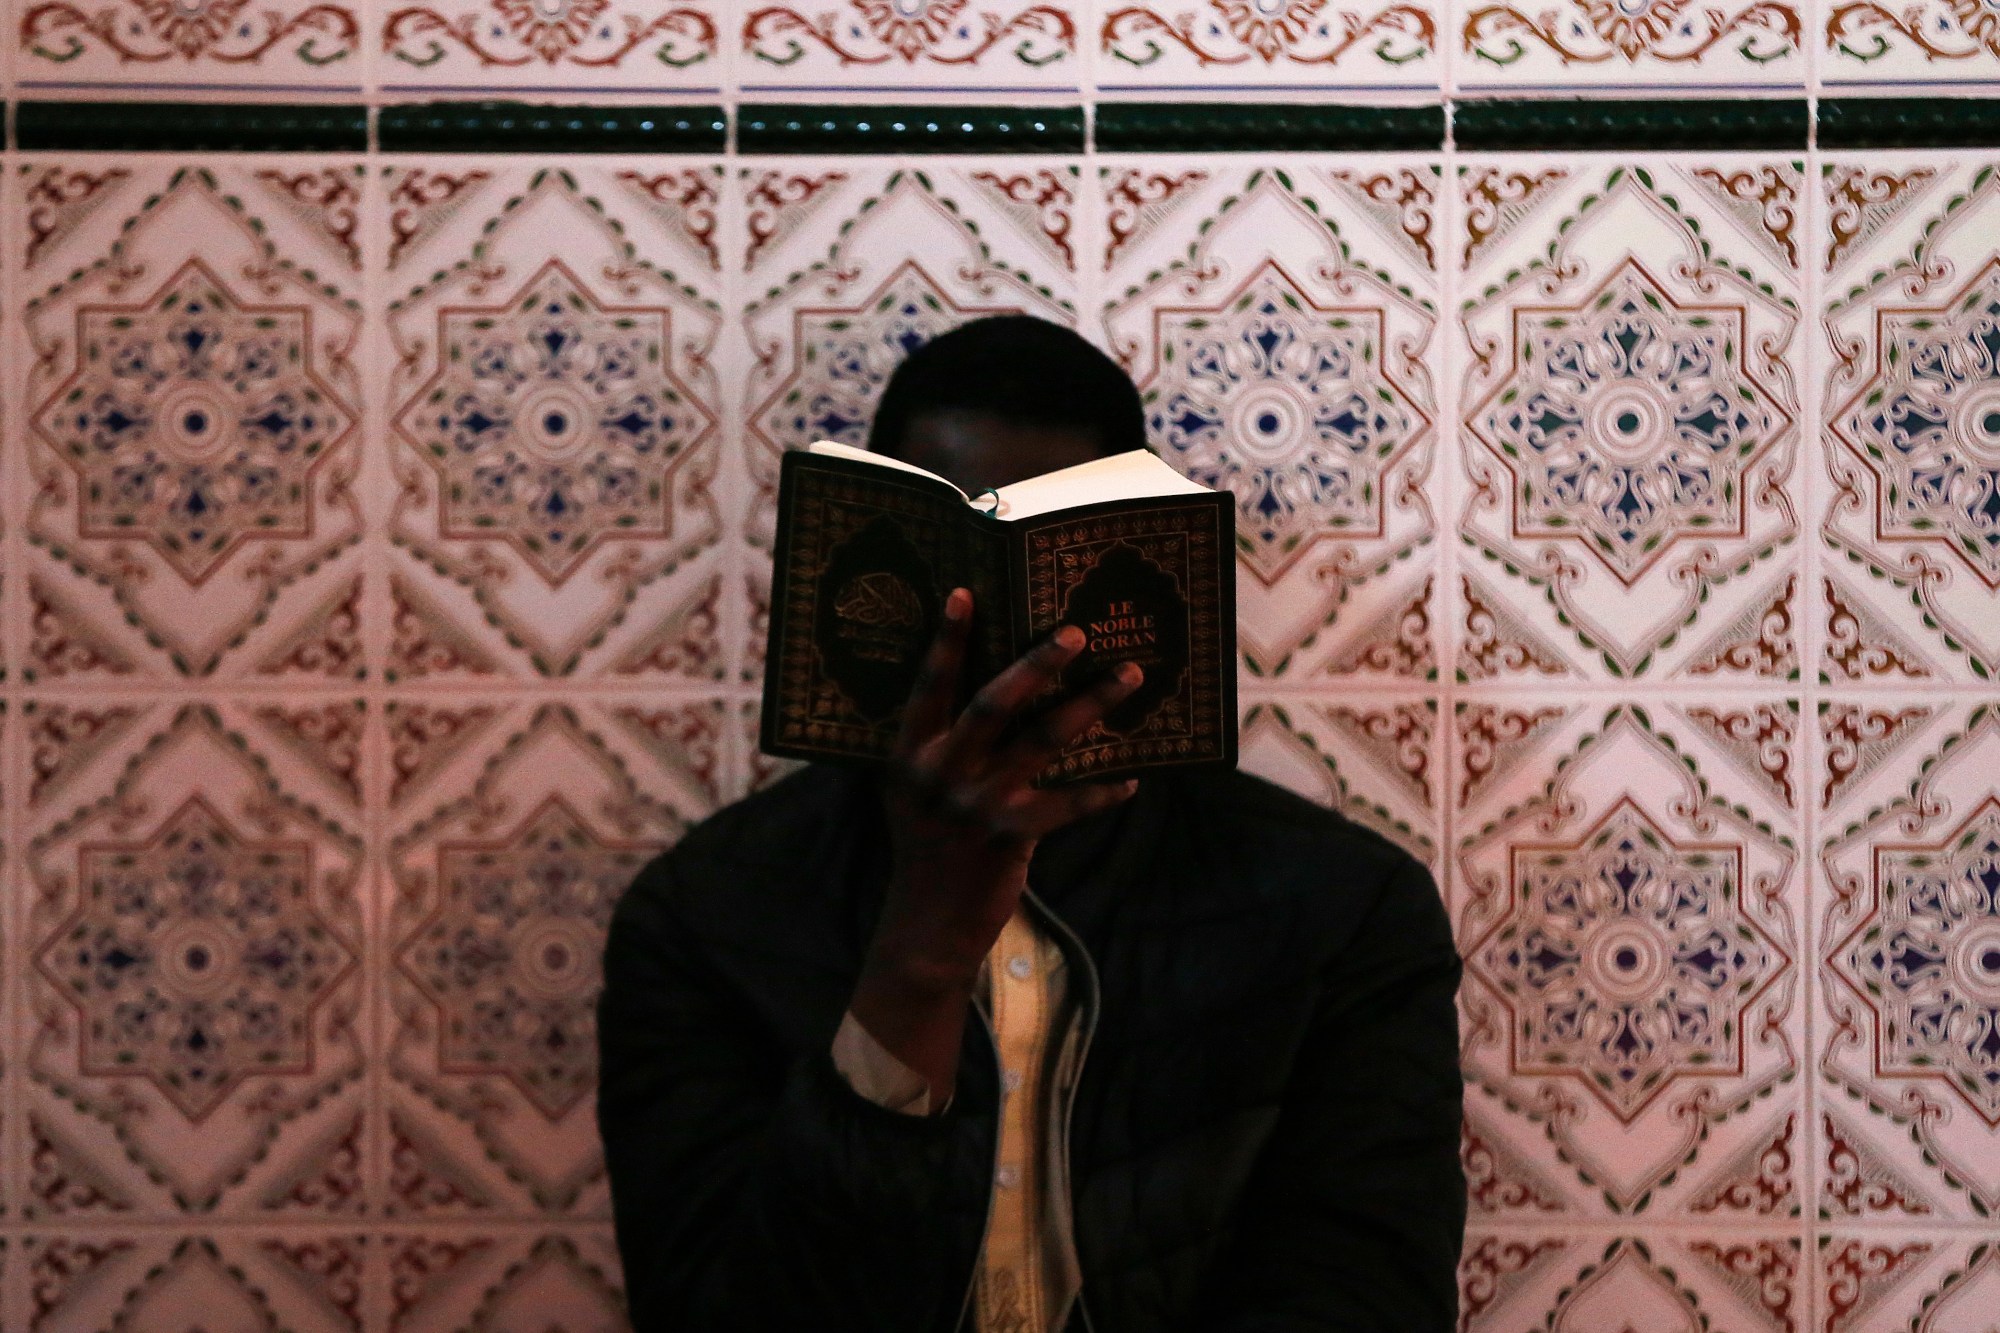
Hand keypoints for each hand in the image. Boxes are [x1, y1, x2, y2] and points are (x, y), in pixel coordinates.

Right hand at [847, 587, 1141, 1105]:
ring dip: (1089, 705)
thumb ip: (942, 747)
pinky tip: (1132, 778)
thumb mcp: (915, 792)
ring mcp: (977, 805)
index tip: (965, 593)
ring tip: (1127, 677)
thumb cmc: (926, 846)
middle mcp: (941, 773)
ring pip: (1043, 742)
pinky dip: (1102, 792)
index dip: (946, 640)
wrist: (926, 924)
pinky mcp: (1011, 837)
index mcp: (910, 754)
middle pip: (994, 703)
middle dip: (1038, 663)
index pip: (930, 686)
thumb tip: (1000, 692)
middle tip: (1077, 631)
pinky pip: (1068, 805)